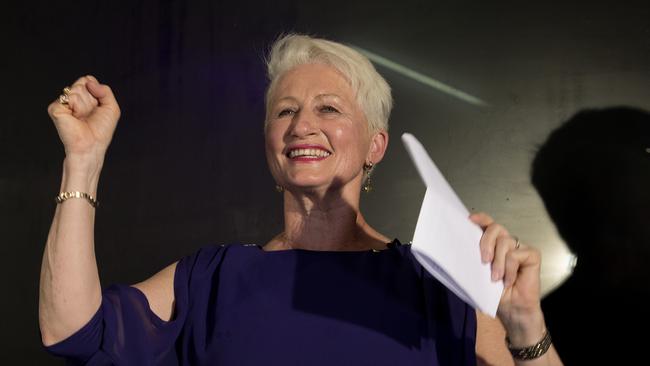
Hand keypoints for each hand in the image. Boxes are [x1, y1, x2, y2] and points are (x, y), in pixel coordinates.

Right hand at [47, 75, 120, 165]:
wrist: (91, 145)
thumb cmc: (101, 131)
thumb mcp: (112, 108)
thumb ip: (105, 90)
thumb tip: (89, 81)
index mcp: (84, 97)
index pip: (89, 80)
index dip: (96, 91)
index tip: (97, 107)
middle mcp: (72, 99)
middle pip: (83, 82)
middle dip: (92, 99)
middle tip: (90, 114)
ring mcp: (63, 103)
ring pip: (77, 89)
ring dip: (85, 104)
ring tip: (83, 117)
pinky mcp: (55, 108)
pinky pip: (70, 97)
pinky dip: (77, 107)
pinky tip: (75, 117)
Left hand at [470, 212, 545, 345]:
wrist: (512, 310)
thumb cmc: (496, 293)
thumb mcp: (479, 274)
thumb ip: (474, 258)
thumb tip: (460, 247)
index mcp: (493, 245)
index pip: (488, 224)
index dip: (480, 219)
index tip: (470, 220)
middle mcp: (506, 243)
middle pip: (495, 228)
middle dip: (486, 242)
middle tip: (483, 261)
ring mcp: (519, 248)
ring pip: (505, 241)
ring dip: (498, 262)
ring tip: (496, 278)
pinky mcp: (532, 255)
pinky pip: (517, 254)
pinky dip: (510, 268)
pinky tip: (510, 281)